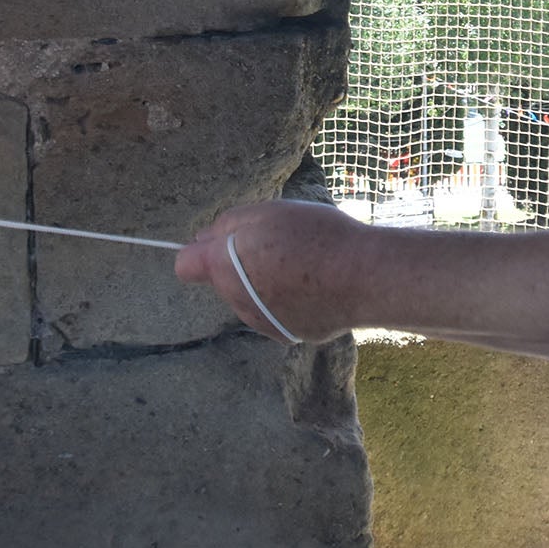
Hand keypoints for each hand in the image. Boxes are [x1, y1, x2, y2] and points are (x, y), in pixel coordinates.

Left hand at [177, 200, 368, 344]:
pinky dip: (288, 301)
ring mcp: (263, 323)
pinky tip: (315, 286)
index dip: (202, 250)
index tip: (228, 241)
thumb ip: (227, 226)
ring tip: (302, 265)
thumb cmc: (315, 236)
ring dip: (265, 284)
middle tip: (279, 245)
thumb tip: (205, 240)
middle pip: (225, 280)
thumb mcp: (267, 211)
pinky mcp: (289, 336)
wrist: (362, 276)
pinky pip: (277, 313)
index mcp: (224, 267)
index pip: (185, 265)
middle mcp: (237, 301)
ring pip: (251, 299)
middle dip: (241, 264)